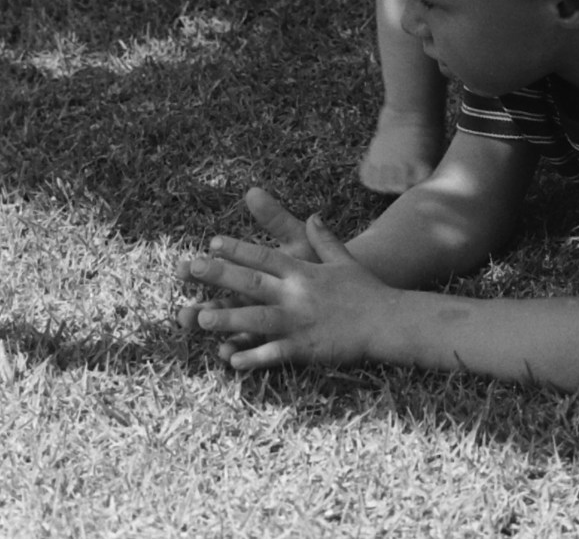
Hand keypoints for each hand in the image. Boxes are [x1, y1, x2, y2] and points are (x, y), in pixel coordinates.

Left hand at [179, 194, 388, 371]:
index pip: (264, 256)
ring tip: (199, 316)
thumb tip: (313, 216)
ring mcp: (300, 321)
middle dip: (219, 275)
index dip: (237, 249)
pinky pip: (275, 353)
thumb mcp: (343, 259)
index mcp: (303, 271)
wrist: (388, 319)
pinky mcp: (306, 347)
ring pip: (257, 319)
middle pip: (252, 281)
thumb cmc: (365, 289)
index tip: (212, 242)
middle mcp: (297, 293)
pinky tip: (231, 360)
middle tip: (191, 268)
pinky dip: (254, 357)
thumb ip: (323, 238)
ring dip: (228, 318)